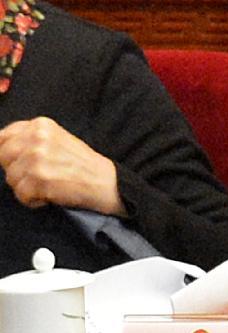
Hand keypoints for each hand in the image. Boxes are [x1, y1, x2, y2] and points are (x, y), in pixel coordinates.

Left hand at [0, 117, 123, 214]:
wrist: (107, 184)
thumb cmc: (84, 166)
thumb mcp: (57, 140)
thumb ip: (32, 140)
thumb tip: (5, 150)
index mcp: (40, 125)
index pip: (3, 137)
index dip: (8, 155)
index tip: (19, 165)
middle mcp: (36, 138)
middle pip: (3, 158)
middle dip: (16, 172)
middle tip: (34, 180)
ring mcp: (37, 158)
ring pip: (11, 178)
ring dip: (25, 189)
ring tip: (44, 189)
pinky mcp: (41, 179)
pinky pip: (21, 194)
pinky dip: (32, 201)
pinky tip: (47, 198)